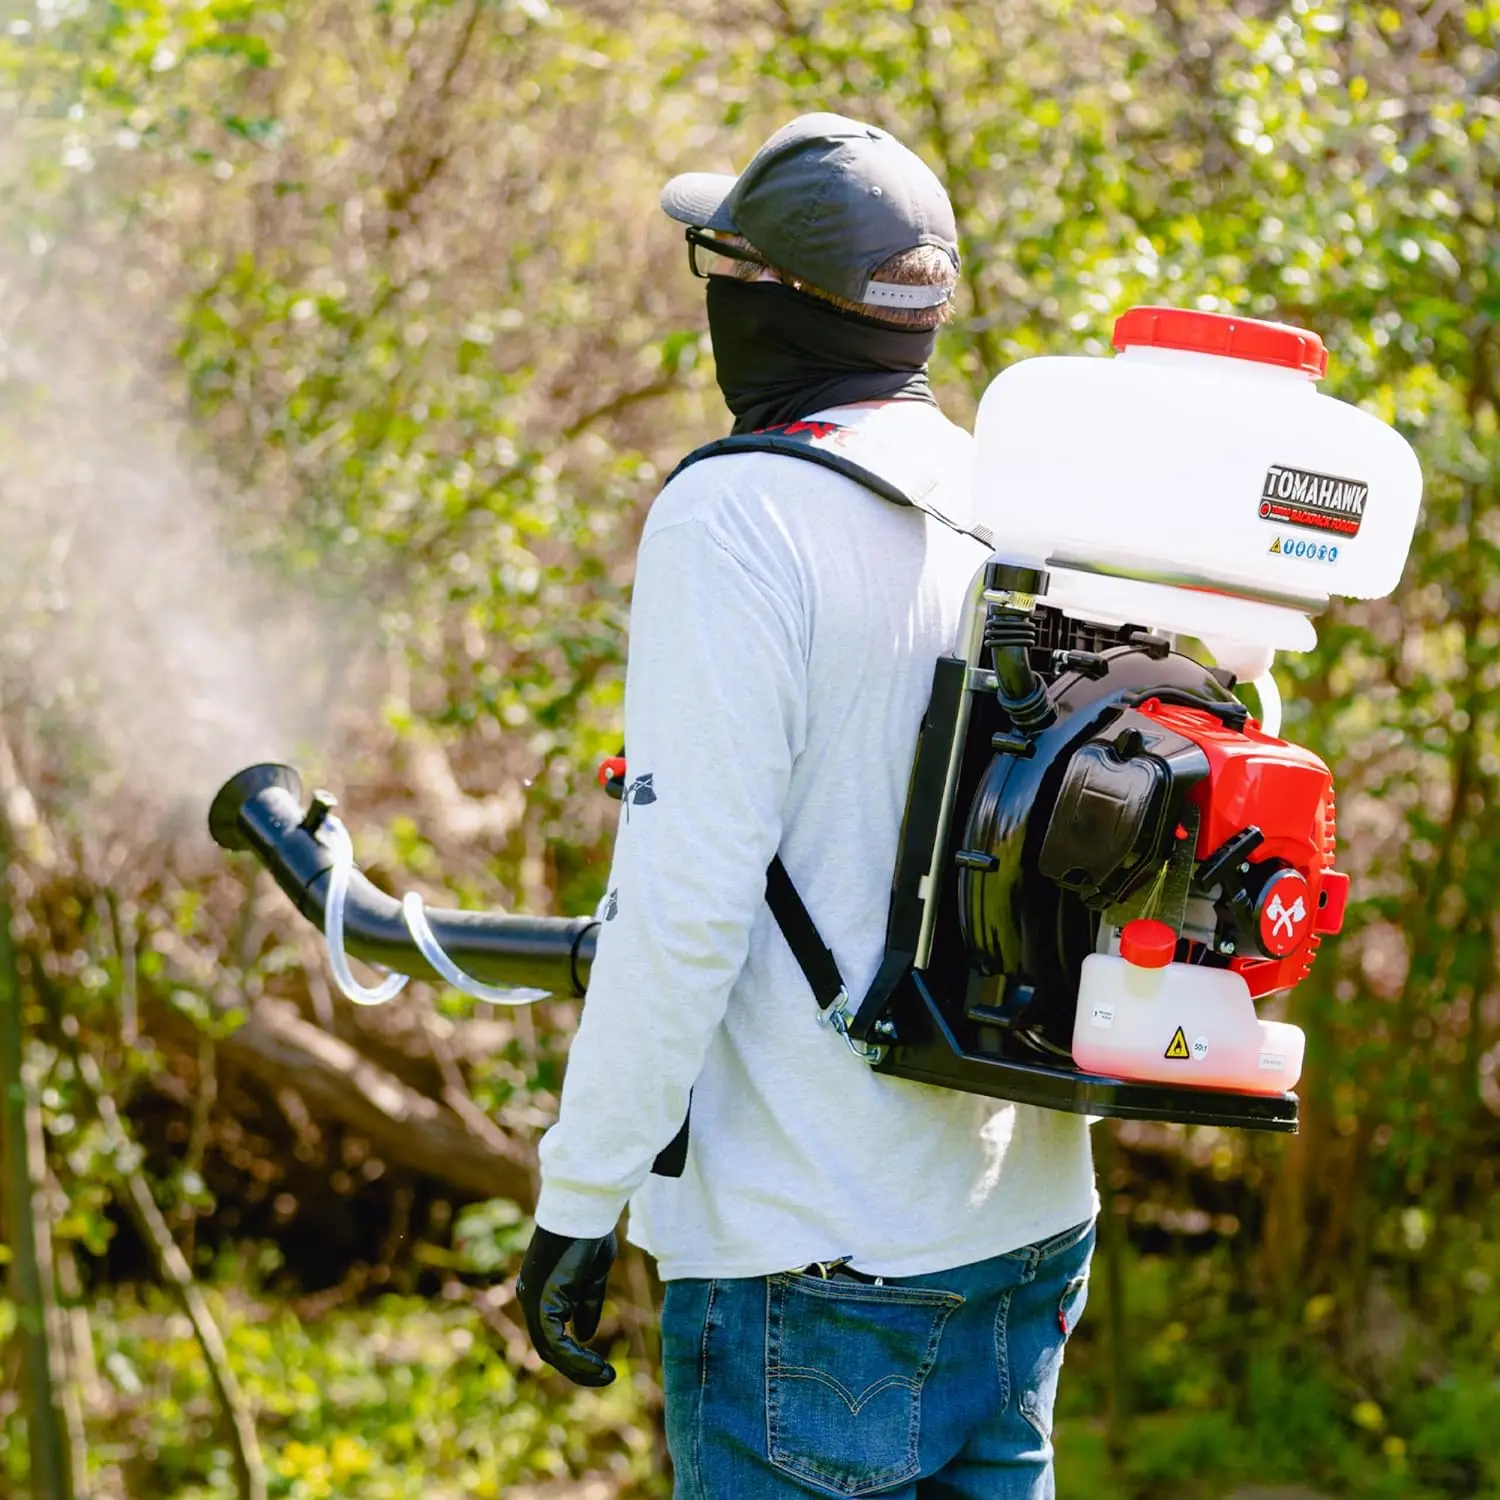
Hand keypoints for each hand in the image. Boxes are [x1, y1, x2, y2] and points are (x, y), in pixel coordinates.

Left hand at [516, 1225, 617, 1385]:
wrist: (586, 1210)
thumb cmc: (590, 1235)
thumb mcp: (590, 1278)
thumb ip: (585, 1305)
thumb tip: (584, 1336)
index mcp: (540, 1291)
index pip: (551, 1334)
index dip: (573, 1355)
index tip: (599, 1367)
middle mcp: (530, 1297)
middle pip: (548, 1347)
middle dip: (577, 1367)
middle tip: (604, 1377)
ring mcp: (533, 1300)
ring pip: (550, 1350)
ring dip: (578, 1368)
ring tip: (605, 1376)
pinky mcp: (542, 1301)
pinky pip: (555, 1342)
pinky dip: (576, 1358)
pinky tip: (597, 1365)